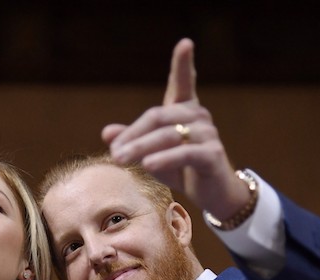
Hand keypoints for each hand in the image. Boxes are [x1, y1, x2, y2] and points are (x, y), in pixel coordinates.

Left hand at [102, 38, 249, 219]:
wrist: (212, 194)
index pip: (183, 84)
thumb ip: (132, 142)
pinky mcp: (212, 155)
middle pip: (158, 118)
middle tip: (113, 153)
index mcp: (185, 110)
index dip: (183, 64)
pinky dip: (165, 159)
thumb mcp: (152, 154)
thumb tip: (107, 133)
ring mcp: (207, 134)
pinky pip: (184, 153)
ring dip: (141, 148)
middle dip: (133, 136)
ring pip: (168, 136)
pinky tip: (148, 165)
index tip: (185, 44)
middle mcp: (198, 117)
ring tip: (120, 160)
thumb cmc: (181, 170)